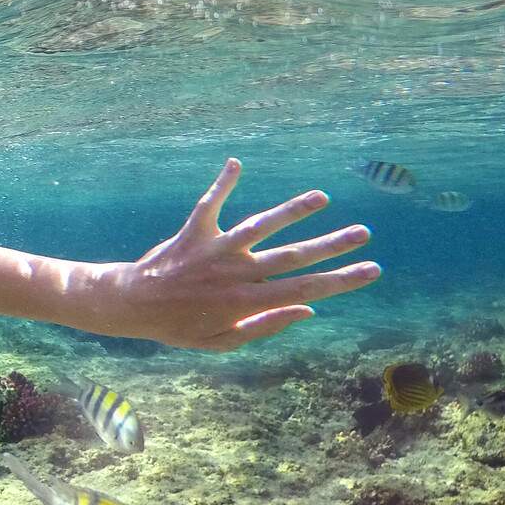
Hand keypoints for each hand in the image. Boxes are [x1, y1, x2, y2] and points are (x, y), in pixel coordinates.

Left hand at [104, 158, 378, 350]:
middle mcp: (236, 274)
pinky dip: (223, 183)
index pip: (306, 289)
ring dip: (292, 210)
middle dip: (331, 245)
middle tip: (364, 232)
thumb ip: (265, 326)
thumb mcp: (224, 341)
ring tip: (322, 197)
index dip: (342, 280)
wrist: (131, 305)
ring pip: (260, 226)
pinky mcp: (193, 233)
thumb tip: (308, 309)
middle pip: (293, 257)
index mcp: (247, 302)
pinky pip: (210, 204)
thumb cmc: (179, 326)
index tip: (372, 269)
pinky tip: (235, 163)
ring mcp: (215, 250)